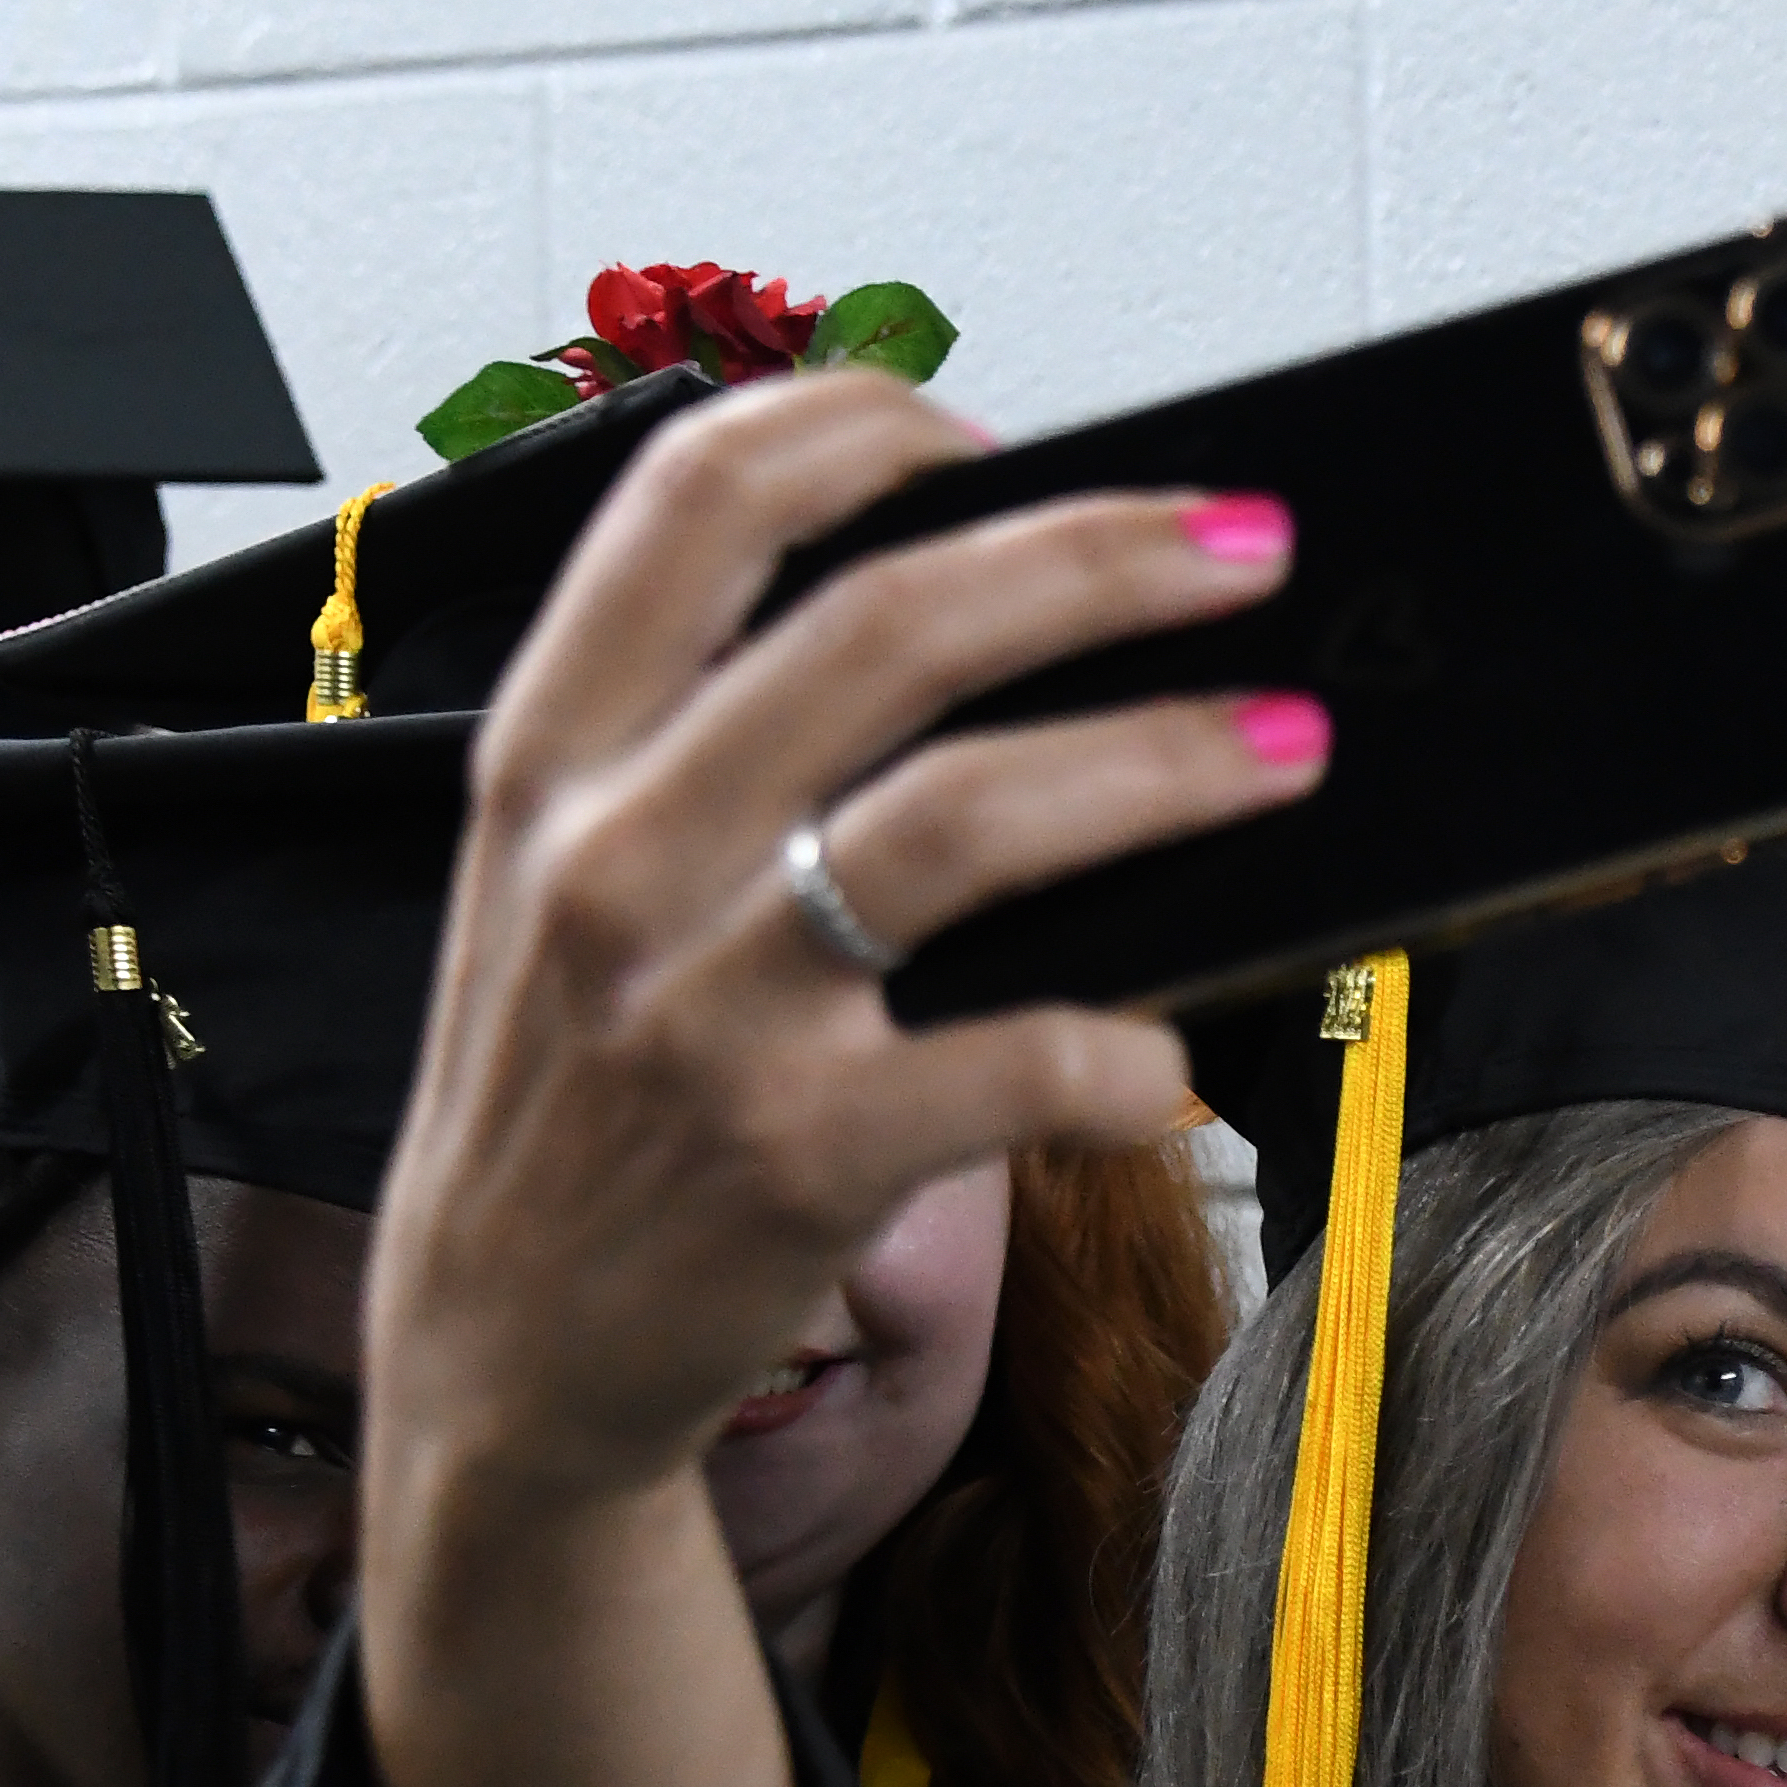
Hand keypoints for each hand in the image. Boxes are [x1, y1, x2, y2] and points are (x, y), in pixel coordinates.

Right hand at [374, 369, 1311, 1503]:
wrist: (503, 1359)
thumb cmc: (575, 1103)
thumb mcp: (564, 888)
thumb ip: (702, 753)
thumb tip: (973, 629)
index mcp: (553, 758)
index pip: (693, 501)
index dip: (860, 427)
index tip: (992, 435)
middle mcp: (616, 857)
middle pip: (889, 624)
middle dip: (1099, 559)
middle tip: (1244, 546)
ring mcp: (704, 1008)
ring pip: (968, 816)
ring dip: (1159, 761)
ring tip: (1284, 745)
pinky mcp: (796, 1157)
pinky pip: (1016, 1062)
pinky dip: (1123, 1054)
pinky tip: (1164, 1059)